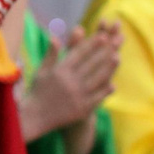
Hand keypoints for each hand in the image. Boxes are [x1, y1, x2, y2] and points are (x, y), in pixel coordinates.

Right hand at [19, 19, 120, 139]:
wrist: (35, 117)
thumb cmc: (38, 91)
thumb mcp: (42, 71)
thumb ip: (51, 55)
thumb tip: (55, 37)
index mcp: (60, 71)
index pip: (79, 54)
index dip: (92, 44)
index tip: (102, 36)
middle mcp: (69, 82)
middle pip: (91, 64)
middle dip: (103, 52)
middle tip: (115, 41)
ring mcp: (77, 95)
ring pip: (97, 79)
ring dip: (109, 68)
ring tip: (118, 57)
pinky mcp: (82, 108)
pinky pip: (97, 97)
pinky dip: (105, 91)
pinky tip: (113, 85)